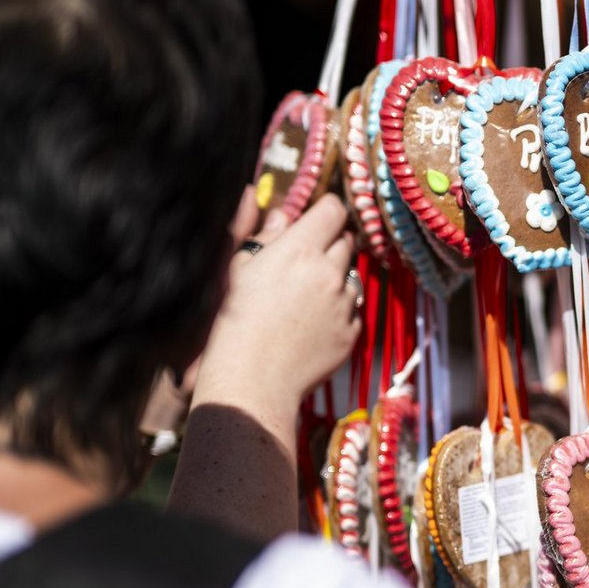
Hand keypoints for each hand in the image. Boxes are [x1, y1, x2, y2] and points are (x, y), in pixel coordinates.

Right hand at [197, 194, 360, 414]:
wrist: (252, 378)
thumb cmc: (236, 321)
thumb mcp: (239, 270)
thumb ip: (265, 238)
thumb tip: (283, 216)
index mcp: (300, 250)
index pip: (333, 210)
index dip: (326, 210)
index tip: (317, 217)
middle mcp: (329, 273)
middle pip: (345, 240)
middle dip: (330, 243)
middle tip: (306, 259)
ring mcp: (344, 304)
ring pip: (352, 275)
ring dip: (337, 278)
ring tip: (305, 297)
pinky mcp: (352, 332)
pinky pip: (352, 310)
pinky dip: (338, 310)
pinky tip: (311, 323)